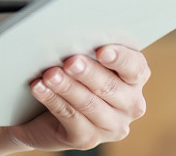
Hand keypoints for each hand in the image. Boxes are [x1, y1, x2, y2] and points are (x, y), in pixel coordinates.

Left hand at [3, 45, 149, 151]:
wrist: (44, 111)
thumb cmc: (72, 75)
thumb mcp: (84, 60)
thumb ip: (87, 50)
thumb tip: (72, 36)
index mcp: (135, 79)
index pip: (135, 67)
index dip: (120, 58)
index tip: (102, 51)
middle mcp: (130, 104)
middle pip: (110, 87)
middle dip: (89, 73)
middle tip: (70, 61)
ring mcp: (111, 126)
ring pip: (89, 104)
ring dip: (67, 87)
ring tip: (50, 75)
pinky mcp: (88, 139)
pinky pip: (70, 118)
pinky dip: (53, 100)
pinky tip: (40, 88)